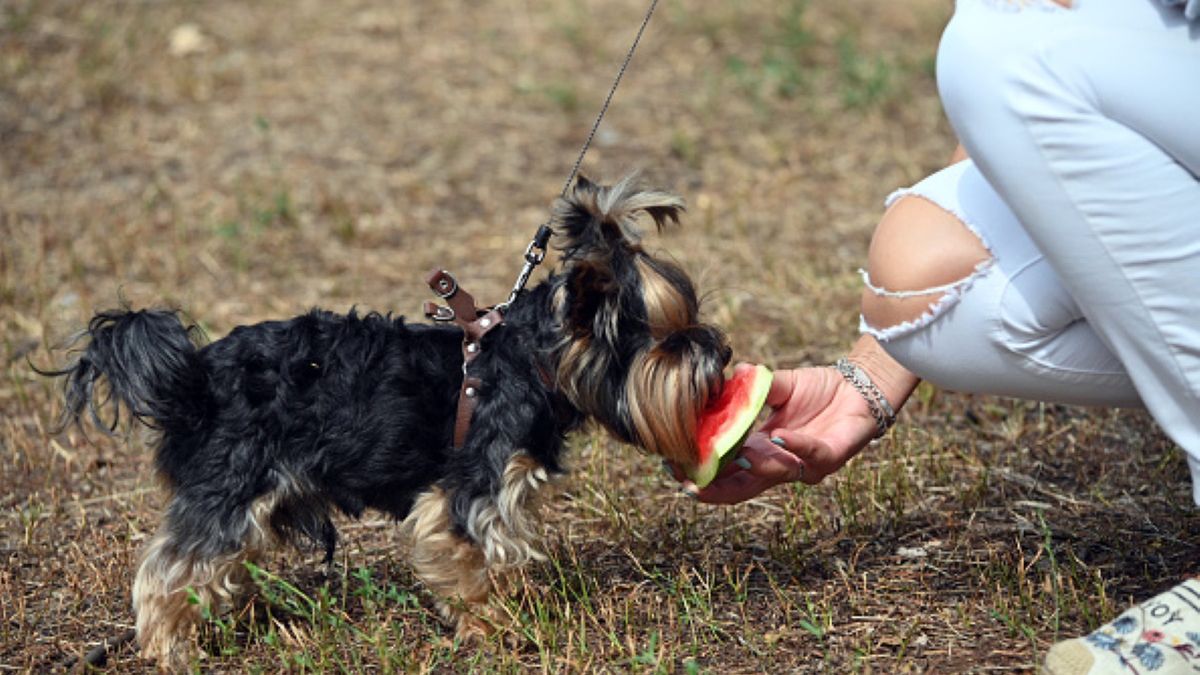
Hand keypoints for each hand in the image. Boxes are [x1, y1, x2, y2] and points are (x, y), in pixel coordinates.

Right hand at [676, 363, 878, 503]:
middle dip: (716, 488)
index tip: (674, 469)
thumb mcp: (778, 386)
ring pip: (774, 474)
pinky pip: (811, 455)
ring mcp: (806, 465)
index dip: (702, 475)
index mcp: (762, 451)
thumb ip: (752, 387)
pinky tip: (778, 437)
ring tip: (732, 455)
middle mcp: (781, 465)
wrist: (861, 386)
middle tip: (690, 483)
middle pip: (743, 488)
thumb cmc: (819, 389)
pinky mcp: (832, 456)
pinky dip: (794, 448)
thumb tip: (725, 376)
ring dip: (753, 465)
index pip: (726, 472)